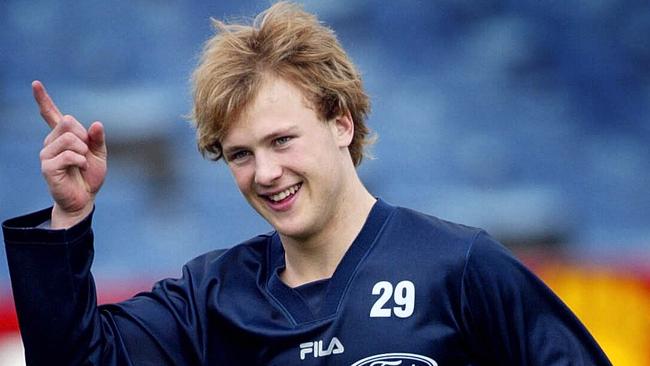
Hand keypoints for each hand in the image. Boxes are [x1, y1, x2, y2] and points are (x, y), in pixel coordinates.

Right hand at [34, 80, 107, 228]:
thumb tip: (97, 124)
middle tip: (85, 153)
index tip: (36, 84)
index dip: (43, 99)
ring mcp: (47, 154)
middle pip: (68, 122)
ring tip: (81, 163)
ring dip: (83, 150)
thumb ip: (97, 139)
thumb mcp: (99, 155)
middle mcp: (51, 142)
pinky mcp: (47, 167)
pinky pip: (69, 155)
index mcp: (63, 137)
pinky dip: (80, 161)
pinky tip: (79, 168)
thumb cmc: (89, 176)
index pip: (51, 114)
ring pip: (69, 138)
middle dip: (83, 136)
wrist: (84, 199)